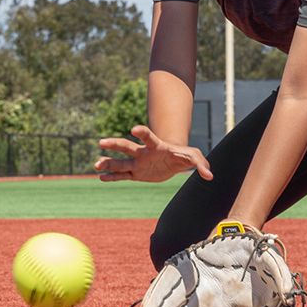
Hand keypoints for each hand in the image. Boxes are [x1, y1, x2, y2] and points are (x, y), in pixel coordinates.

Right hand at [95, 125, 212, 182]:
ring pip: (120, 163)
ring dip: (108, 164)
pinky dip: (112, 177)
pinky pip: (122, 175)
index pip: (148, 137)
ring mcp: (137, 163)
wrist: (173, 162)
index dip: (142, 132)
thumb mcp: (194, 157)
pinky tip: (100, 177)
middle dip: (114, 145)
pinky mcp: (136, 173)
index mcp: (156, 146)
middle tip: (101, 142)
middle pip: (126, 147)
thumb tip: (209, 176)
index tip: (134, 129)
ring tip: (96, 165)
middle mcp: (143, 153)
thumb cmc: (183, 156)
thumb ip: (201, 165)